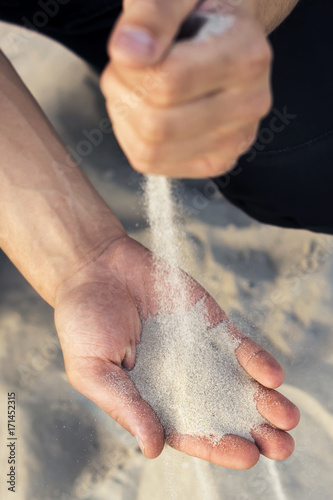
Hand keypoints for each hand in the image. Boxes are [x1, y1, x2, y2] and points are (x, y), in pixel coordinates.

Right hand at [54, 235, 298, 468]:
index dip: (218, 446)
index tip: (246, 455)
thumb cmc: (84, 321)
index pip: (190, 431)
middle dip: (254, 431)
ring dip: (265, 402)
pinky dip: (257, 361)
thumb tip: (153, 448)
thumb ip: (125, 407)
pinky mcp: (210, 325)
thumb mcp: (94, 370)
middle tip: (280, 446)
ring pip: (239, 384)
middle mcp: (180, 381)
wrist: (96, 268)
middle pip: (223, 413)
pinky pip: (239, 347)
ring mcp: (198, 353)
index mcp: (151, 399)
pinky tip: (272, 376)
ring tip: (287, 416)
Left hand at [100, 0, 271, 177]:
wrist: (224, 36)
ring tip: (138, 86)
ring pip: (150, 149)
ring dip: (125, 116)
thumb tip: (128, 52)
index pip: (167, 82)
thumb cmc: (197, 14)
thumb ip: (152, 13)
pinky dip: (133, 137)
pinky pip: (151, 162)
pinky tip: (145, 111)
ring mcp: (235, 141)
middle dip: (125, 93)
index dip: (130, 65)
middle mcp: (250, 105)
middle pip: (157, 124)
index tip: (132, 45)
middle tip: (130, 67)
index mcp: (248, 57)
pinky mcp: (216, 162)